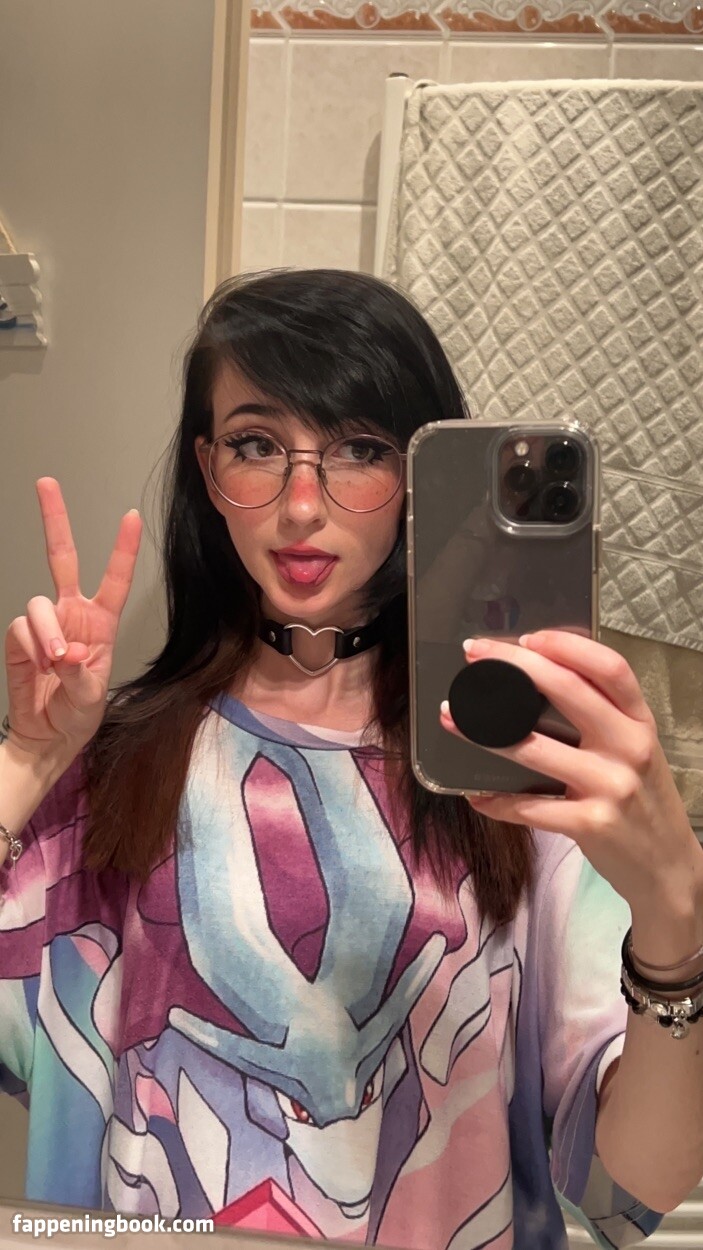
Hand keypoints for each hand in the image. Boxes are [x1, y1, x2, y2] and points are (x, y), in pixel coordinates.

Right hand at [4, 478, 141, 762]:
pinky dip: (32, 647)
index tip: (130, 516)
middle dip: (54, 519)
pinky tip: (40, 667)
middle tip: (46, 483)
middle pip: (60, 556)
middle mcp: (72, 613)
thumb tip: (64, 652)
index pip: (114, 578)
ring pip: (38, 603)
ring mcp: (44, 623)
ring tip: (57, 662)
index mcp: (101, 621)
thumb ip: (79, 675)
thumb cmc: (77, 714)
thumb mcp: (90, 699)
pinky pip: (21, 627)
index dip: (122, 548)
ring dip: (47, 632)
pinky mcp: (20, 637)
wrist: (46, 736)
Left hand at [439, 630, 702, 915]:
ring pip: (534, 748)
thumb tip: (540, 681)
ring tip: (452, 716)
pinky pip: (528, 807)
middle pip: (568, 691)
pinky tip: (474, 794)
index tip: (528, 637)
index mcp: (640, 722)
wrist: (668, 867)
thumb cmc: (642, 801)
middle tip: (475, 653)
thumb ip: (603, 719)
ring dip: (483, 732)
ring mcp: (610, 787)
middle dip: (514, 667)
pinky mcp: (589, 825)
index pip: (610, 668)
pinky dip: (495, 801)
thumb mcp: (637, 752)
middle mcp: (629, 748)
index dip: (568, 646)